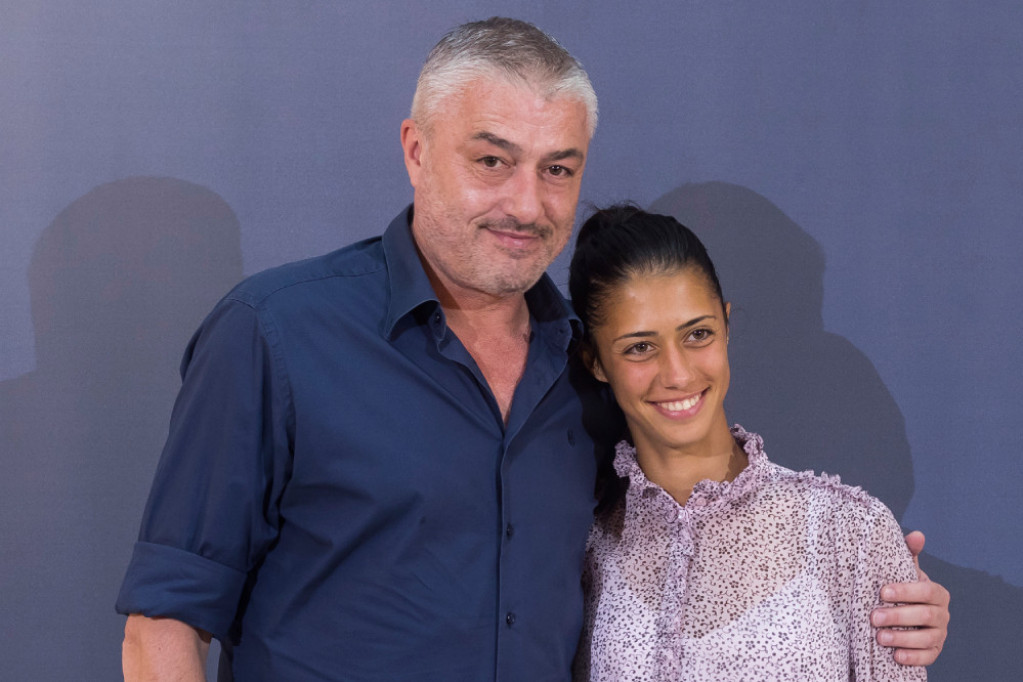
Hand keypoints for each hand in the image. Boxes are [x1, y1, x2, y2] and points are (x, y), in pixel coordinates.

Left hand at [870, 531, 949, 665]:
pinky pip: (928, 657)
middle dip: (898, 616)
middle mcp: (942, 613)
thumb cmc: (902, 590)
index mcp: (936, 592)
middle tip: (873, 617)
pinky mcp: (934, 651)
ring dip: (903, 638)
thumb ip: (908, 553)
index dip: (905, 591)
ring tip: (880, 638)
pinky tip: (896, 656)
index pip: (926, 590)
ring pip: (927, 638)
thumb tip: (917, 535)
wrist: (906, 616)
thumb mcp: (903, 572)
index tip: (882, 592)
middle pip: (925, 615)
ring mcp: (940, 634)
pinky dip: (913, 657)